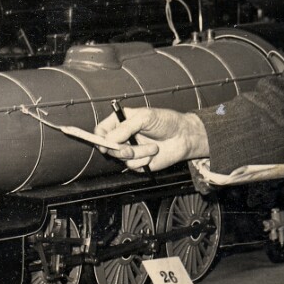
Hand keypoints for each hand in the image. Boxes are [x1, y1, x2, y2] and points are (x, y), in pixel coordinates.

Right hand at [94, 107, 209, 170]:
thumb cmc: (166, 121)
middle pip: (108, 147)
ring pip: (121, 158)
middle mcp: (123, 136)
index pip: (102, 130)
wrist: (184, 137)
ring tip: (153, 147)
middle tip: (129, 148)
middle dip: (120, 149)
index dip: (99, 137)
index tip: (103, 143)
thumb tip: (108, 139)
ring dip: (138, 153)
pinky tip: (153, 153)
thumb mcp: (145, 117)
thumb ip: (125, 127)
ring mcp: (130, 149)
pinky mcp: (138, 162)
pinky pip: (132, 166)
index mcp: (121, 121)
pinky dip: (143, 160)